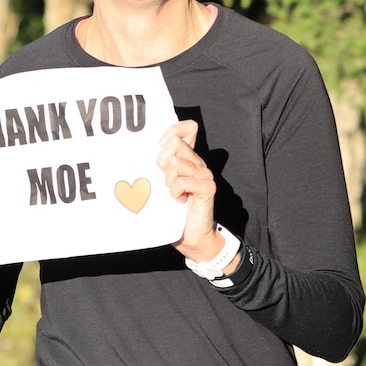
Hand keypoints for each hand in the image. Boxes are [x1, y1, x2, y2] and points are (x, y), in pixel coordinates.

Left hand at [157, 120, 221, 262]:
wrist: (190, 236)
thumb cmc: (172, 210)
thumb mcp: (160, 183)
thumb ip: (159, 164)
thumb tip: (158, 147)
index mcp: (187, 158)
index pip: (188, 129)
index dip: (174, 130)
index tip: (160, 142)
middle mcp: (198, 163)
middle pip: (177, 145)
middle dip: (162, 162)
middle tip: (164, 181)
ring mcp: (205, 175)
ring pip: (178, 163)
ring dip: (169, 181)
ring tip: (172, 194)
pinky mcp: (208, 188)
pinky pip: (184, 181)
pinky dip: (177, 191)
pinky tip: (179, 200)